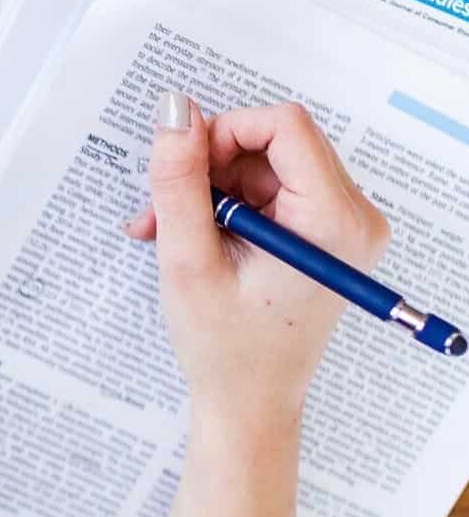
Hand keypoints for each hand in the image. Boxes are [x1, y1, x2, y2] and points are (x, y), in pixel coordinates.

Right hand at [125, 94, 388, 427]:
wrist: (248, 404)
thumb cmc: (224, 349)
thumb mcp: (189, 261)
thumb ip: (179, 183)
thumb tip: (174, 112)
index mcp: (332, 222)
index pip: (284, 126)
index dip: (223, 132)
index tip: (181, 166)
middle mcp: (353, 216)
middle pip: (277, 143)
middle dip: (211, 166)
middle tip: (162, 205)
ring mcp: (342, 225)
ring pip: (268, 165)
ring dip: (211, 188)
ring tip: (164, 230)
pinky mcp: (325, 234)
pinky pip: (272, 191)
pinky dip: (227, 205)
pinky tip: (191, 236)